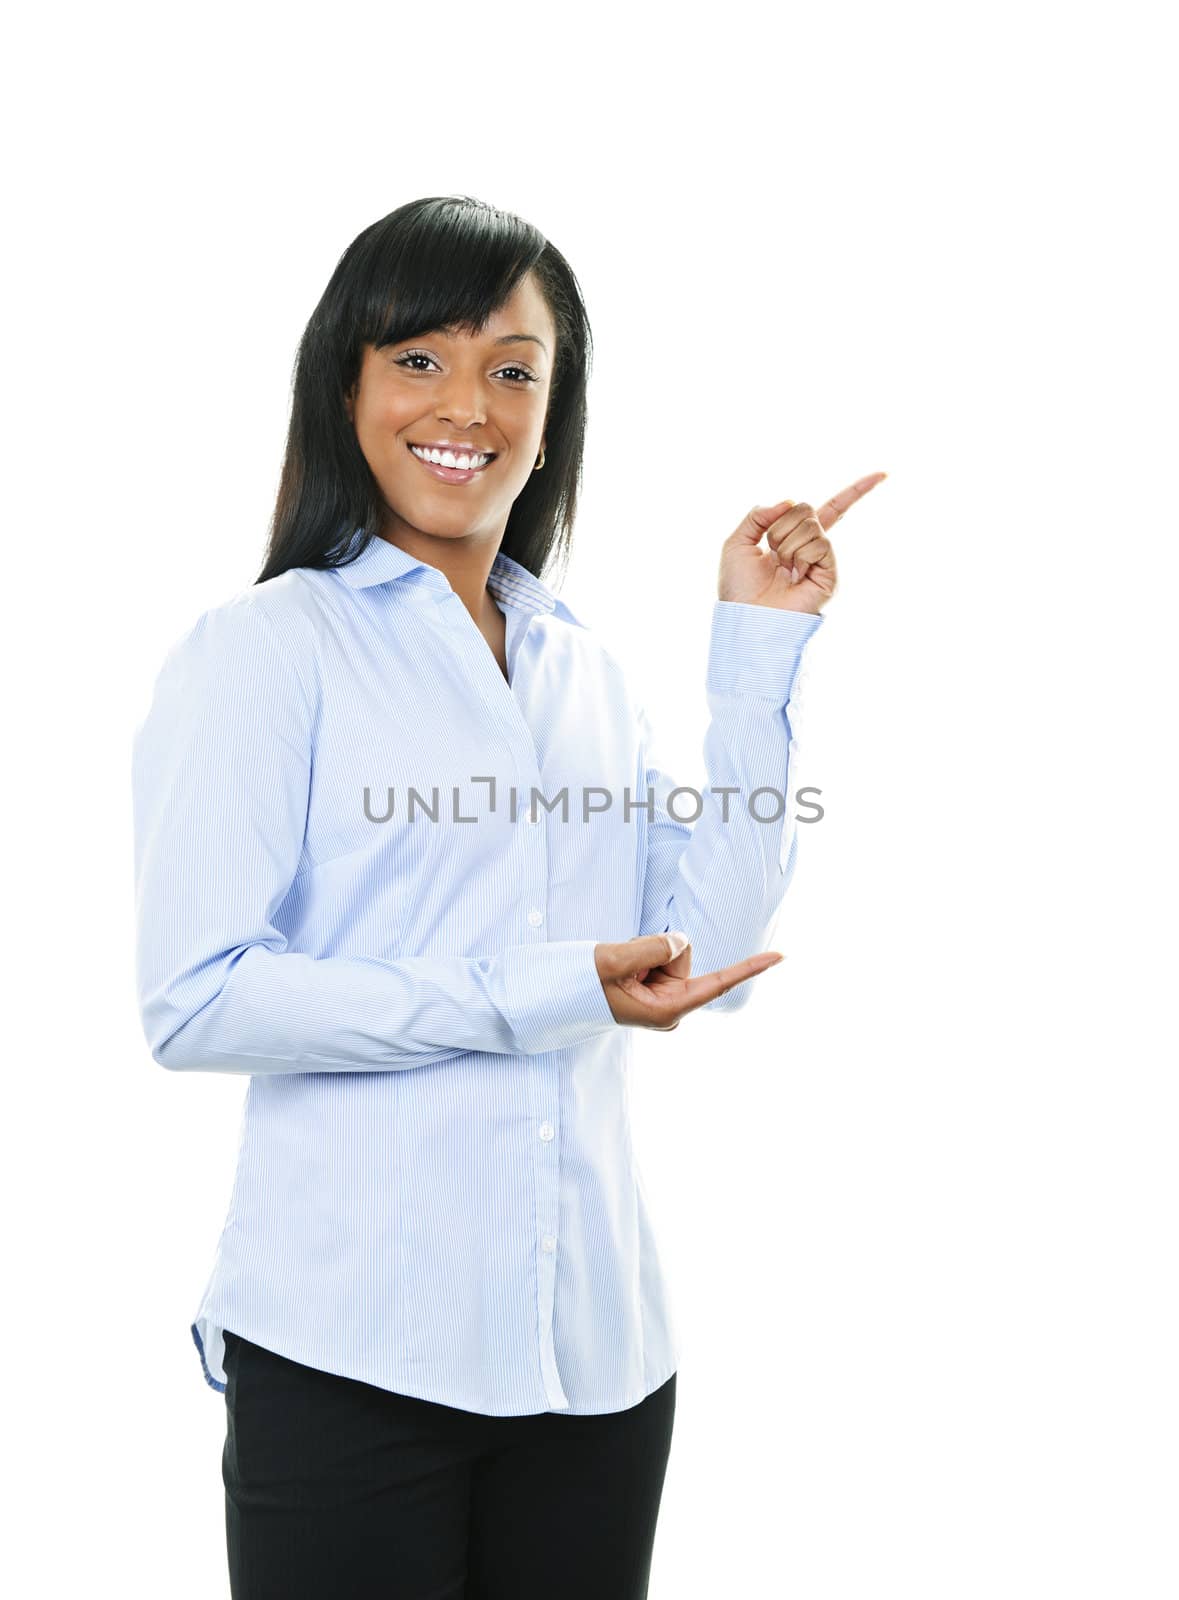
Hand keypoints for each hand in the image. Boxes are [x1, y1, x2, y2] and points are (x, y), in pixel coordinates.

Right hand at [594, 931, 781, 1029]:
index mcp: (667, 1010)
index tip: (780, 955)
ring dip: (645, 950)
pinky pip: (660, 952)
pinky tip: (624, 967)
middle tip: (623, 964)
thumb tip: (681, 940)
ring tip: (620, 968)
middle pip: (683, 955)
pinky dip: (642, 952)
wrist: (560, 996)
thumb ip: (651, 948)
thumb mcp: (613, 962)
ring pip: (671, 950)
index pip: (716, 983)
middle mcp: (672, 1005)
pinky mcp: (657, 986)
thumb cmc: (582, 986)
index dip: (750, 968)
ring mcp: (665, 996)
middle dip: (656, 949)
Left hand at [717, 471, 887, 613]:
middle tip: (772, 554)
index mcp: (795, 537)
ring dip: (786, 544)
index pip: (830, 509)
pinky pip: (819, 544)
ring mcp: (823, 561)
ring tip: (782, 571)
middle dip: (780, 526)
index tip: (883, 473)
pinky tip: (794, 577)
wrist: (745, 617)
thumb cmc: (738, 588)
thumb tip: (789, 501)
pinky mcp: (829, 574)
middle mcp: (813, 547)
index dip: (855, 492)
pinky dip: (799, 556)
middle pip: (806, 507)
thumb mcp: (737, 542)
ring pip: (810, 524)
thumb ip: (757, 516)